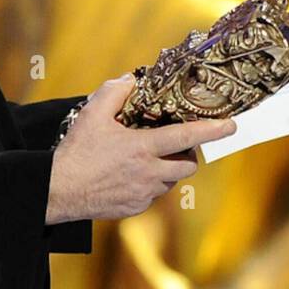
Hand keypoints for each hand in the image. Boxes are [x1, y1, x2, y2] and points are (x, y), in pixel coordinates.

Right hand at [46, 75, 235, 222]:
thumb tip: (132, 80)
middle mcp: (149, 173)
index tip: (231, 126)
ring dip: (167, 169)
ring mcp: (144, 194)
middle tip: (174, 143)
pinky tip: (129, 175)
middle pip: (188, 165)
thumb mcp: (92, 114)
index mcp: (143, 148)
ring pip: (171, 181)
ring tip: (146, 158)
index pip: (187, 136)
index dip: (212, 130)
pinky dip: (149, 184)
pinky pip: (153, 195)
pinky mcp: (135, 208)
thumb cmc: (75, 152)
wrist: (57, 191)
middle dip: (188, 154)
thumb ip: (116, 91)